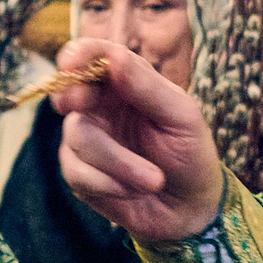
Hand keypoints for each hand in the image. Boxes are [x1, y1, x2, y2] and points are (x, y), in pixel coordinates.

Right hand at [55, 38, 223, 242]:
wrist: (191, 207)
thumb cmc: (190, 153)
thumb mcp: (181, 115)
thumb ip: (147, 86)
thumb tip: (114, 57)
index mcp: (125, 83)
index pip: (94, 56)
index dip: (77, 55)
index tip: (71, 62)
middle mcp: (99, 107)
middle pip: (71, 95)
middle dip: (75, 101)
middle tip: (76, 104)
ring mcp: (86, 140)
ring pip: (77, 138)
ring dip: (118, 163)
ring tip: (154, 180)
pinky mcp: (80, 174)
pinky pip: (78, 173)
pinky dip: (110, 185)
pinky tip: (136, 190)